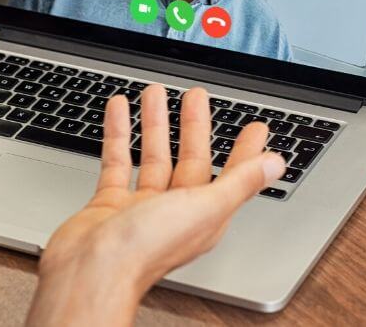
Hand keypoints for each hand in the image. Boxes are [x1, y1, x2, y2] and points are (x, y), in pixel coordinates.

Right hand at [27, 85, 285, 324]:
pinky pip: (116, 162)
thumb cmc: (144, 250)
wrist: (90, 272)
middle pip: (190, 160)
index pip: (231, 176)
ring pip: (152, 157)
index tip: (255, 128)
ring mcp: (140, 209)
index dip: (244, 151)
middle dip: (194, 126)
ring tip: (154, 93)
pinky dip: (119, 134)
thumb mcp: (204, 208)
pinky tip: (119, 111)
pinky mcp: (109, 204)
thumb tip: (276, 164)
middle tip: (196, 96)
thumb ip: (240, 183)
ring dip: (155, 124)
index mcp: (204, 216)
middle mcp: (174, 212)